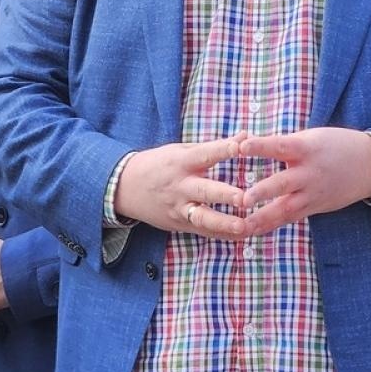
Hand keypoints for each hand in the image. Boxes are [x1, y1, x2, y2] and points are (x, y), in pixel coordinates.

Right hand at [111, 137, 243, 238]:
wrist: (124, 187)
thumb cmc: (159, 164)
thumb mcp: (181, 150)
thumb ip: (214, 146)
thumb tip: (245, 136)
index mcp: (181, 162)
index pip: (204, 154)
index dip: (223, 150)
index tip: (241, 147)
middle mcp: (180, 186)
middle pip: (204, 191)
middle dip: (225, 195)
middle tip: (245, 198)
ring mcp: (179, 207)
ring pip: (203, 217)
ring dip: (224, 223)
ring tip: (244, 226)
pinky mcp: (180, 223)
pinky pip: (203, 231)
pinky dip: (223, 234)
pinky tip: (242, 235)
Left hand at [229, 128, 370, 237]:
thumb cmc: (334, 145)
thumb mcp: (310, 137)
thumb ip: (281, 143)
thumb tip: (243, 140)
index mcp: (307, 148)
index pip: (281, 145)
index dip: (261, 146)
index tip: (241, 146)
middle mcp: (310, 172)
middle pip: (284, 183)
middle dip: (263, 192)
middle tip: (242, 200)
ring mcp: (314, 193)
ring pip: (287, 208)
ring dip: (263, 218)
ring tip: (241, 226)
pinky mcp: (316, 207)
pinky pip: (292, 218)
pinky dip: (272, 225)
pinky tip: (253, 231)